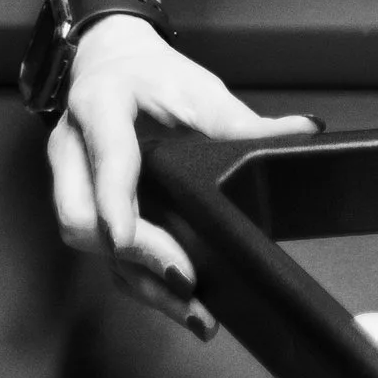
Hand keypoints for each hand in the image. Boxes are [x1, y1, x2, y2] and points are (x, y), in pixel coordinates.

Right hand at [47, 17, 317, 339]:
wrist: (111, 66)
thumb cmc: (153, 77)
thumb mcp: (198, 89)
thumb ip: (244, 121)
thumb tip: (306, 132)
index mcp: (101, 104)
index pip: (105, 155)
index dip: (114, 200)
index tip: (125, 238)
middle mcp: (72, 148)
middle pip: (81, 217)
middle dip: (134, 256)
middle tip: (187, 282)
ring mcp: (71, 182)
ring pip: (90, 245)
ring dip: (141, 281)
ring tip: (194, 311)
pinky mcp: (84, 209)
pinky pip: (103, 254)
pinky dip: (141, 280)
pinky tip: (180, 301)